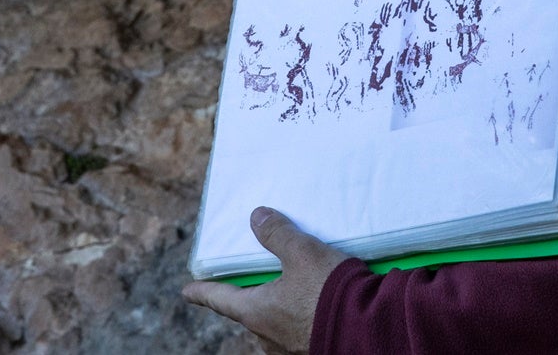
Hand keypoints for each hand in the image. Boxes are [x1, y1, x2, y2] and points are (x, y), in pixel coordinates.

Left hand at [182, 207, 352, 353]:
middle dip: (250, 295)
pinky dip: (298, 313)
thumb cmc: (329, 292)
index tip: (187, 291)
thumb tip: (257, 216)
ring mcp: (290, 347)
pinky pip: (296, 328)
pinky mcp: (312, 349)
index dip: (203, 292)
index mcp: (256, 313)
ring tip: (290, 285)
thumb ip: (277, 234)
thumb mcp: (302, 252)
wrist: (369, 330)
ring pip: (274, 321)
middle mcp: (267, 336)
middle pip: (249, 310)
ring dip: (277, 304)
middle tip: (251, 278)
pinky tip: (315, 301)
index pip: (219, 299)